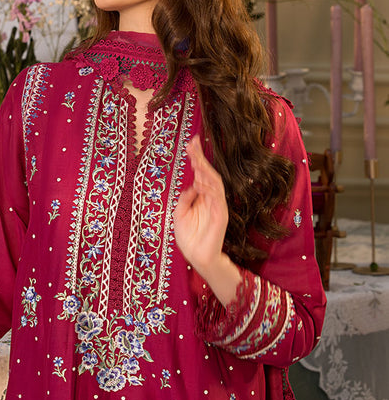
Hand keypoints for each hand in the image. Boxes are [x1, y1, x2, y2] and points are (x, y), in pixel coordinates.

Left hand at [173, 135, 239, 305]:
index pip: (200, 172)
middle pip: (208, 173)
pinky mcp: (221, 216)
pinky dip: (210, 189)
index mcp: (201, 196)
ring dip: (205, 170)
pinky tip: (201, 181)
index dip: (196, 157)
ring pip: (214, 183)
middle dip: (201, 158)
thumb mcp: (179, 213)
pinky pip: (217, 199)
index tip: (190, 142)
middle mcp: (210, 198)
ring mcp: (217, 206)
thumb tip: (192, 184)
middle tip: (193, 143)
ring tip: (196, 159)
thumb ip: (185, 198)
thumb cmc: (189, 237)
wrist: (196, 257)